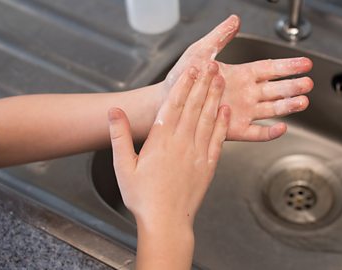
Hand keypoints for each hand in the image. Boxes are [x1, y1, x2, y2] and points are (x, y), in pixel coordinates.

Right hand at [108, 62, 228, 268]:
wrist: (166, 222)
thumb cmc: (142, 197)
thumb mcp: (122, 166)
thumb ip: (119, 136)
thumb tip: (114, 112)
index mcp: (161, 141)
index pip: (174, 105)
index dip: (184, 85)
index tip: (190, 69)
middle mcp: (182, 143)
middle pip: (195, 107)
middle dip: (203, 83)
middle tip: (211, 65)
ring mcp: (198, 154)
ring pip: (209, 119)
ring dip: (215, 97)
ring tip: (220, 80)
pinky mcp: (209, 166)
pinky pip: (218, 140)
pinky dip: (223, 124)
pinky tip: (226, 111)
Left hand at [165, 15, 312, 141]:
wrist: (170, 101)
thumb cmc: (183, 77)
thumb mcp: (201, 51)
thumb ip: (220, 37)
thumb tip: (235, 20)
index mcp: (241, 75)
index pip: (270, 69)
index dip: (288, 66)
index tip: (305, 63)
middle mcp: (246, 94)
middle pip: (276, 89)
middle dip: (293, 86)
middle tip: (309, 83)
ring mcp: (243, 112)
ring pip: (272, 109)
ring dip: (288, 106)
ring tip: (303, 102)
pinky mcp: (235, 129)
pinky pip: (257, 133)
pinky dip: (270, 132)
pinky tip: (282, 127)